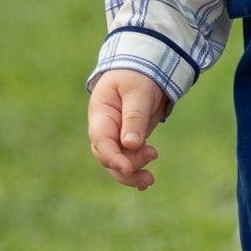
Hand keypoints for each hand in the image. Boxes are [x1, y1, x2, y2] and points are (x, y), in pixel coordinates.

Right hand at [88, 69, 168, 189]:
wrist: (145, 68)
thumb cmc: (138, 75)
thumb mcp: (137, 92)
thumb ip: (134, 117)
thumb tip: (131, 144)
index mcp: (101, 114)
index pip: (101, 141)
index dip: (112, 157)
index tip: (128, 167)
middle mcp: (105, 128)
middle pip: (107, 156)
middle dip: (125, 168)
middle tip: (148, 173)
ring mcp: (116, 135)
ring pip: (118, 161)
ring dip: (132, 173)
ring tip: (149, 180)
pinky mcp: (129, 139)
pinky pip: (129, 159)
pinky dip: (136, 170)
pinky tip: (145, 181)